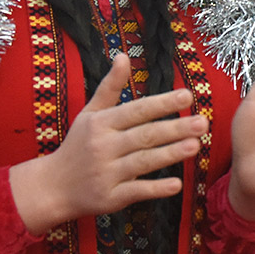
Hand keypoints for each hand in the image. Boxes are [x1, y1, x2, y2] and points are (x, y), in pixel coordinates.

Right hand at [10, 54, 207, 234]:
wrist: (51, 188)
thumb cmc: (77, 146)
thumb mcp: (90, 114)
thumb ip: (110, 87)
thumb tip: (123, 55)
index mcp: (102, 124)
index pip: (137, 110)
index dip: (162, 103)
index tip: (188, 96)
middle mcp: (104, 147)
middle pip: (144, 136)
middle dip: (174, 129)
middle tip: (202, 122)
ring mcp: (107, 173)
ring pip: (143, 162)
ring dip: (170, 154)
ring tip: (196, 145)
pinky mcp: (110, 198)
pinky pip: (136, 191)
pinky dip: (155, 189)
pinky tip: (177, 184)